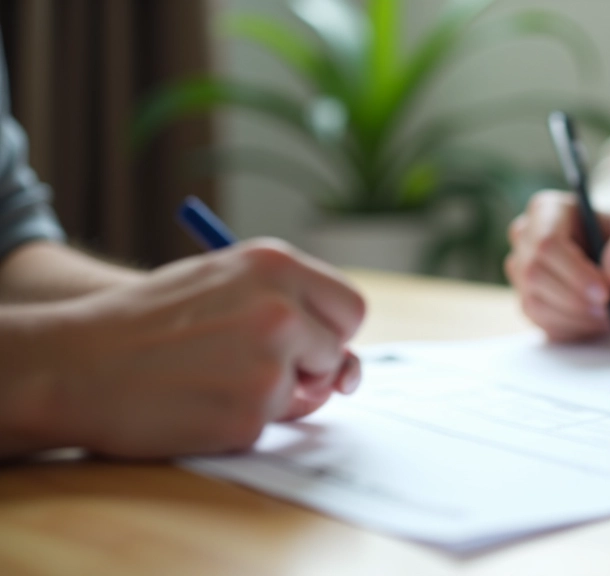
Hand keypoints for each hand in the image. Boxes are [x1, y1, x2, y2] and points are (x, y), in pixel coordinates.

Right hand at [29, 239, 364, 457]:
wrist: (76, 363)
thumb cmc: (149, 323)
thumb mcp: (223, 284)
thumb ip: (291, 309)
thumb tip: (352, 370)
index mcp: (275, 264)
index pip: (351, 306)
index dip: (331, 329)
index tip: (306, 340)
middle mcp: (281, 310)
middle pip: (338, 352)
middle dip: (308, 365)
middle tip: (250, 361)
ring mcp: (269, 365)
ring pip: (308, 393)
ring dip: (274, 395)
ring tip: (213, 376)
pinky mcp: (250, 414)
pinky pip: (271, 424)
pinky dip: (242, 421)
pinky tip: (198, 402)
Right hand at [504, 190, 609, 340]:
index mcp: (548, 209)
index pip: (547, 242)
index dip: (574, 271)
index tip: (606, 292)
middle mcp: (525, 237)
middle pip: (535, 274)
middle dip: (575, 298)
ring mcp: (521, 270)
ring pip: (535, 302)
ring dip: (575, 316)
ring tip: (608, 315)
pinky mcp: (527, 299)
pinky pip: (541, 322)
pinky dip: (572, 328)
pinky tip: (594, 320)